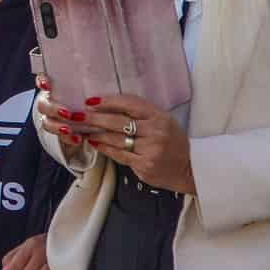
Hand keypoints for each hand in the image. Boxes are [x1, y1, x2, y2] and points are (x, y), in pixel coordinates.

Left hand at [48, 92, 195, 194]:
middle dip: (95, 117)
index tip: (91, 100)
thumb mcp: (164, 121)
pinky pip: (119, 154)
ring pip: (115, 139)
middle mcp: (155, 132)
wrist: (191, 168)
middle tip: (78, 114)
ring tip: (81, 129)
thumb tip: (110, 107)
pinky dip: (104, 148)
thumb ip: (142, 114)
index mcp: (160, 116)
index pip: (130, 104)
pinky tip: (94, 142)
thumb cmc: (174, 142)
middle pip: (118, 121)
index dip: (109, 101)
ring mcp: (150, 150)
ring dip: (96, 133)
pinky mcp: (144, 165)